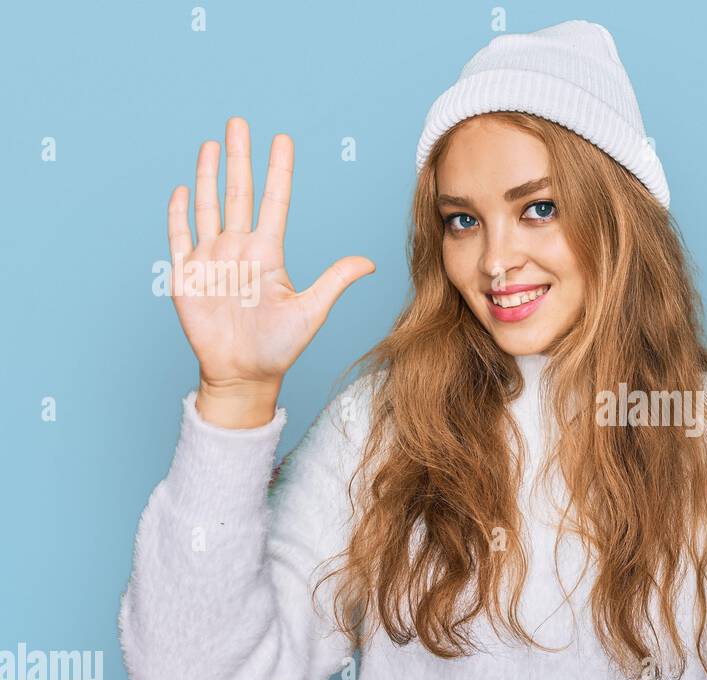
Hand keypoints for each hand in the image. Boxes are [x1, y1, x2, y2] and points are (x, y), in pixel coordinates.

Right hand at [167, 117, 373, 405]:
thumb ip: (335, 281)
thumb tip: (370, 263)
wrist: (244, 374)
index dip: (277, 171)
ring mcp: (211, 259)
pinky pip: (180, 237)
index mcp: (268, 253)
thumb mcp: (311, 311)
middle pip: (237, 193)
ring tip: (213, 143)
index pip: (274, 201)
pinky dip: (179, 213)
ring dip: (209, 174)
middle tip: (240, 122)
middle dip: (239, 157)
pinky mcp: (187, 276)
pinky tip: (182, 188)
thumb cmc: (279, 346)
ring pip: (208, 206)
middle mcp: (239, 249)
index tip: (282, 139)